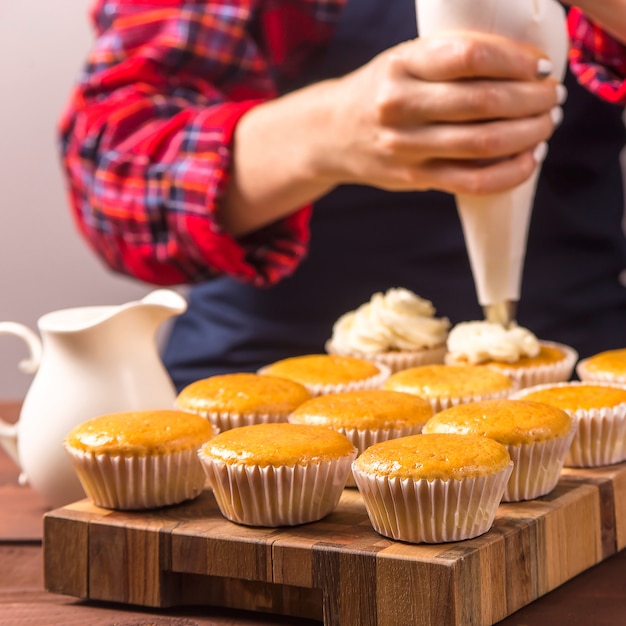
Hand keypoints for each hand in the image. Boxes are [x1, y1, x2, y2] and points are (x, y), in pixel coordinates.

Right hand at [315, 30, 563, 195]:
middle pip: (483, 102)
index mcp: (401, 65)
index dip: (516, 60)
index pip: (471, 57)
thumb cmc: (380, 91)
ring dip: (528, 134)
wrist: (331, 134)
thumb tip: (521, 66)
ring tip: (545, 125)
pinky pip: (472, 181)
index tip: (541, 65)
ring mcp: (406, 146)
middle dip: (531, 99)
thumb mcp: (403, 60)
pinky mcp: (414, 177)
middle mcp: (400, 105)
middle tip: (553, 97)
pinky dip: (509, 173)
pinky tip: (528, 160)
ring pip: (483, 143)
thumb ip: (449, 59)